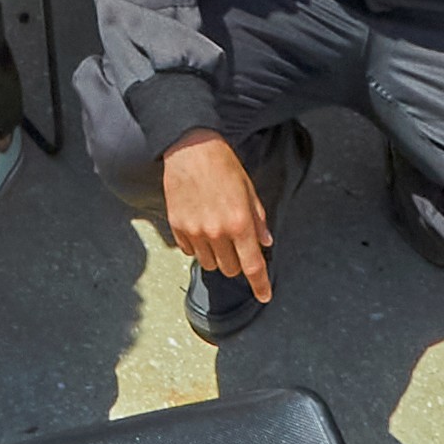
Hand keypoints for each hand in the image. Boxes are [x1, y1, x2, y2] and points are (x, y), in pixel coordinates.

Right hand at [156, 131, 271, 310]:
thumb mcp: (248, 189)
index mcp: (239, 222)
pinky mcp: (177, 228)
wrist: (190, 148)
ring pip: (210, 264)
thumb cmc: (222, 165)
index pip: (253, 266)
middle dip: (237, 262)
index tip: (264, 296)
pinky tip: (199, 226)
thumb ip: (258, 219)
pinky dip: (197, 247)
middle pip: (230, 269)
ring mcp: (194, 231)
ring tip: (215, 230)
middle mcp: (217, 232)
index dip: (260, 285)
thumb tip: (265, 241)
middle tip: (235, 241)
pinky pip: (190, 252)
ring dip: (216, 255)